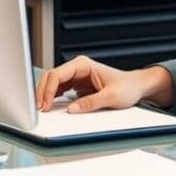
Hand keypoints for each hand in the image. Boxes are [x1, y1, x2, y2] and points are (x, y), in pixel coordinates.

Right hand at [35, 55, 174, 113]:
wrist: (136, 87)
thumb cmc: (127, 87)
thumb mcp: (112, 97)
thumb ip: (92, 103)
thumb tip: (72, 109)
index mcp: (84, 65)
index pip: (57, 74)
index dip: (47, 90)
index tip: (45, 105)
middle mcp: (77, 68)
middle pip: (50, 77)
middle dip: (42, 93)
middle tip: (39, 110)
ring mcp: (75, 76)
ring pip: (52, 83)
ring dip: (44, 95)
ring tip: (42, 110)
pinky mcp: (76, 85)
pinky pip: (58, 90)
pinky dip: (51, 98)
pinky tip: (49, 107)